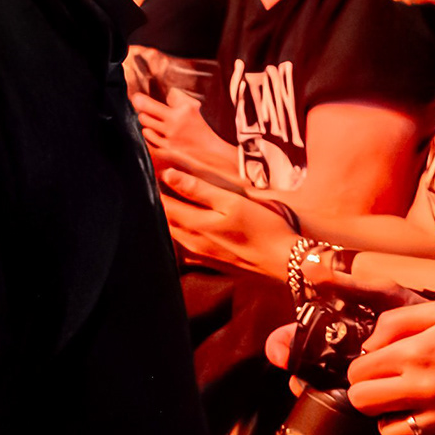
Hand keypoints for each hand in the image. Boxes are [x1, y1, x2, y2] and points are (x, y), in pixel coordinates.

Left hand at [133, 85, 245, 190]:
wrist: (213, 154)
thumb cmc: (201, 129)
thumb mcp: (193, 109)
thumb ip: (178, 99)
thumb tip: (167, 93)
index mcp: (183, 111)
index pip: (151, 103)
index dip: (140, 100)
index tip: (135, 98)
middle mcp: (175, 124)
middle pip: (144, 115)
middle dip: (144, 114)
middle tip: (149, 113)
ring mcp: (170, 140)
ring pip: (145, 129)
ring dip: (148, 127)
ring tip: (158, 127)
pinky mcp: (167, 152)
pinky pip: (148, 143)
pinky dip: (150, 139)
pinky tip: (156, 137)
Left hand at [159, 167, 291, 275]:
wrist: (284, 261)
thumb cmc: (263, 228)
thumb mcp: (232, 202)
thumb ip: (198, 189)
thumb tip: (168, 175)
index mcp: (194, 225)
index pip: (161, 205)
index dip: (152, 188)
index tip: (149, 173)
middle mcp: (191, 242)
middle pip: (164, 220)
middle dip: (158, 202)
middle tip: (156, 183)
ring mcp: (200, 254)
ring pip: (173, 233)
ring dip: (169, 217)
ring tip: (170, 198)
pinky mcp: (211, 260)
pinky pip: (185, 245)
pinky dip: (181, 231)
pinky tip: (189, 222)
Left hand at [341, 301, 434, 434]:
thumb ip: (397, 321)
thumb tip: (369, 345)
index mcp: (414, 355)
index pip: (357, 373)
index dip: (364, 370)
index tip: (378, 369)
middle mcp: (423, 390)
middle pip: (363, 403)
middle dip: (369, 395)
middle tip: (388, 389)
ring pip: (390, 434)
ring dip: (395, 421)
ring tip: (410, 409)